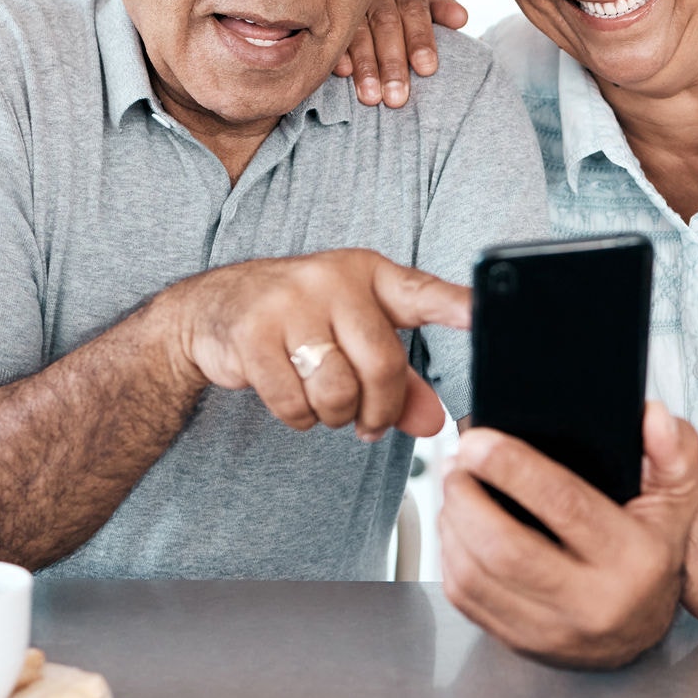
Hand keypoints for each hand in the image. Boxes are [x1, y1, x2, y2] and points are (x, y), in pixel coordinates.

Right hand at [160, 249, 466, 440]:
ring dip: (336, 416)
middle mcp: (333, 280)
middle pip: (383, 366)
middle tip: (368, 422)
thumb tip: (432, 422)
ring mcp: (290, 304)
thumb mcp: (353, 336)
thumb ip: (400, 381)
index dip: (456, 305)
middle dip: (379, 410)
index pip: (422, 292)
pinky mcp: (254, 334)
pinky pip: (295, 403)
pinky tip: (292, 397)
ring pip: (339, 391)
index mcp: (369, 274)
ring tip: (324, 400)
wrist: (214, 309)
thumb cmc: (299, 320)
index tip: (484, 312)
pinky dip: (299, 417)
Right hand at [332, 0, 467, 106]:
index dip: (421, 38)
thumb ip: (441, 11)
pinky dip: (338, 55)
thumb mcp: (423, 8)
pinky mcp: (324, 15)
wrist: (359, 4)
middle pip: (386, 23)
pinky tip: (343, 74)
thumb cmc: (400, 12)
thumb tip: (462, 18)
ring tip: (372, 97)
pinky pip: (331, 35)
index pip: (414, 8)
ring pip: (358, 32)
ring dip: (366, 66)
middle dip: (392, 62)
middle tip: (398, 97)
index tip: (427, 69)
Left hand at [439, 401, 697, 669]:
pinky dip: (451, 556)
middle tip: (456, 462)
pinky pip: (466, 600)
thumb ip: (673, 450)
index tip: (479, 441)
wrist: (645, 626)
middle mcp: (595, 603)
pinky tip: (458, 527)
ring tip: (453, 488)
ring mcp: (554, 631)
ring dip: (451, 524)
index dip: (511, 467)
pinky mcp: (521, 645)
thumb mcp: (677, 495)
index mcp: (634, 559)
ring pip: (475, 577)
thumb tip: (653, 418)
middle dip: (466, 496)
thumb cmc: (654, 549)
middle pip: (505, 548)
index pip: (564, 505)